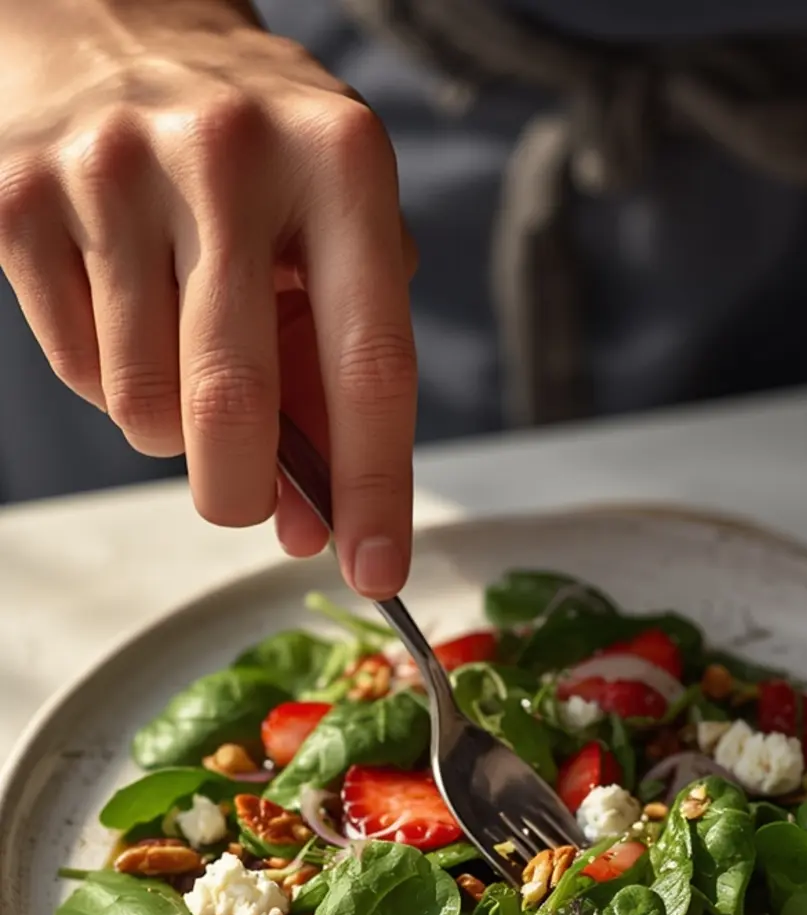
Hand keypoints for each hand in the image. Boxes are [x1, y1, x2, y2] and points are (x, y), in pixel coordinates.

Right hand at [0, 0, 416, 595]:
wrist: (114, 27)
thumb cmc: (255, 163)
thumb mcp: (332, 234)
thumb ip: (333, 374)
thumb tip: (308, 522)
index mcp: (340, 162)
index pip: (370, 363)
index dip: (375, 487)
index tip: (376, 572)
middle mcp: (229, 153)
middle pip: (233, 404)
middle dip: (241, 492)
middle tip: (247, 505)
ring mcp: (113, 168)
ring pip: (141, 406)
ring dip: (169, 426)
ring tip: (180, 347)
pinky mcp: (20, 197)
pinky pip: (76, 368)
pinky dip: (110, 378)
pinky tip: (126, 307)